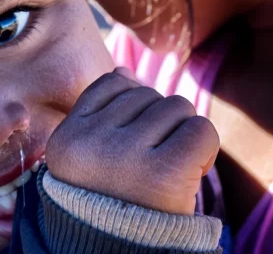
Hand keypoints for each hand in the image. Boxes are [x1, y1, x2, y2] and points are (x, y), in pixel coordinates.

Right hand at [46, 68, 218, 214]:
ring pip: (177, 107)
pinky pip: (200, 129)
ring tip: (170, 167)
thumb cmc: (111, 202)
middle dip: (160, 122)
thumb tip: (124, 70)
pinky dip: (205, 147)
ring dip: (182, 133)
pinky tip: (193, 170)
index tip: (136, 141)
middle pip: (148, 94)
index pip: (113, 84)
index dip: (134, 105)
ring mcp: (126, 155)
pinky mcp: (165, 171)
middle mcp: (91, 142)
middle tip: (154, 162)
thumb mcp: (89, 157)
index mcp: (67, 138)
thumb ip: (101, 113)